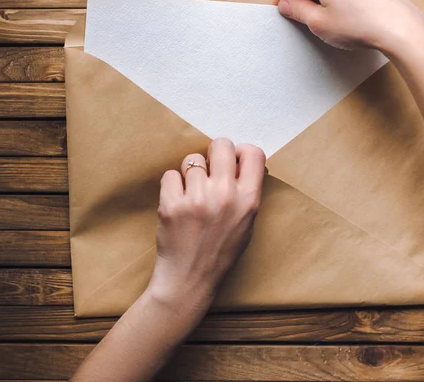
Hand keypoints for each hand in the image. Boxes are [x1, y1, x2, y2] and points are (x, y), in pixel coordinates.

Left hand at [146, 138, 265, 311]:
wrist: (190, 279)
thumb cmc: (221, 251)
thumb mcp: (247, 223)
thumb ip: (247, 191)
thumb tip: (240, 160)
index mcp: (249, 200)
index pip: (253, 153)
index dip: (242, 152)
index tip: (233, 162)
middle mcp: (225, 195)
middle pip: (222, 145)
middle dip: (215, 154)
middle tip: (210, 171)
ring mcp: (197, 199)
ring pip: (192, 159)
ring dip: (190, 173)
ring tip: (192, 194)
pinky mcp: (171, 204)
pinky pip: (170, 175)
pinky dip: (172, 186)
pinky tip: (177, 202)